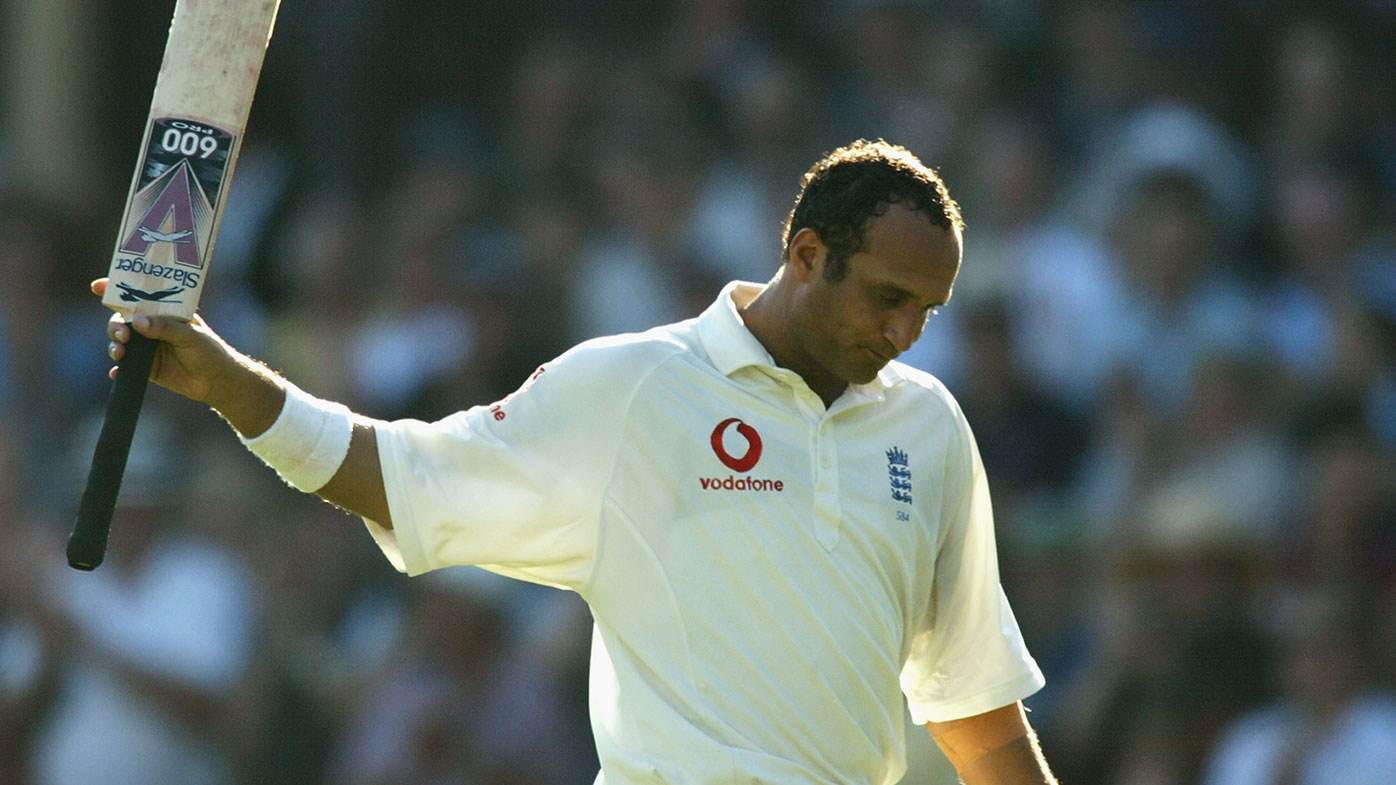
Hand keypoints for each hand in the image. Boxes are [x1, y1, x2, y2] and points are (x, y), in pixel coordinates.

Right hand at [95, 277, 234, 402]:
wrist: (217, 381)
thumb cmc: (209, 351)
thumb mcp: (191, 335)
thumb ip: (166, 327)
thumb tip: (137, 322)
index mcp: (163, 311)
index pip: (138, 296)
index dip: (116, 289)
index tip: (98, 286)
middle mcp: (151, 326)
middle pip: (121, 320)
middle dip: (115, 325)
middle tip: (124, 335)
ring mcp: (146, 347)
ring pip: (120, 342)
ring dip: (114, 346)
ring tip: (120, 353)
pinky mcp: (145, 367)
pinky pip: (125, 367)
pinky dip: (118, 369)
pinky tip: (117, 372)